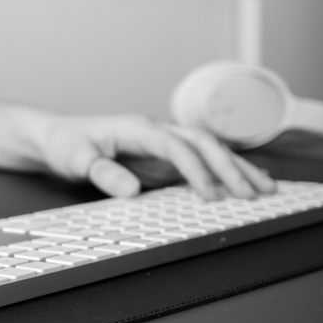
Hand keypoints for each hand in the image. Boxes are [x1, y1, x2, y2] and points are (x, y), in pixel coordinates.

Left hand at [35, 114, 275, 199]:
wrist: (56, 137)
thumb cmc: (65, 143)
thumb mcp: (76, 159)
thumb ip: (102, 173)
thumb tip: (132, 189)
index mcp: (138, 128)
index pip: (177, 146)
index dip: (196, 170)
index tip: (211, 194)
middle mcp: (155, 132)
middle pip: (203, 144)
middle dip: (231, 168)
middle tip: (254, 195)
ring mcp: (162, 145)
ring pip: (209, 151)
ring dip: (237, 169)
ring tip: (267, 189)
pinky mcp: (162, 159)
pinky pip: (200, 163)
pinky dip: (225, 172)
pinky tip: (246, 182)